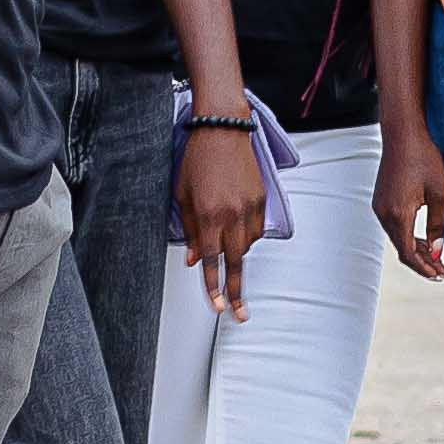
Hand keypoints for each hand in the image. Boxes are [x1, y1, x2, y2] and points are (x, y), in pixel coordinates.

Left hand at [174, 123, 264, 316]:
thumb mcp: (182, 195)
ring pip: (247, 246)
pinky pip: (256, 229)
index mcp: (209, 215)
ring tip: (226, 243)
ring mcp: (250, 207)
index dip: (213, 287)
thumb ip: (190, 230)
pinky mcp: (261, 199)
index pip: (212, 261)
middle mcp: (232, 214)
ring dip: (237, 254)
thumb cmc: (197, 158)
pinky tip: (236, 227)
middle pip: (236, 262)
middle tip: (240, 313)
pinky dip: (247, 235)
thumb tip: (196, 259)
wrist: (223, 130)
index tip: (217, 307)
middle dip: (236, 290)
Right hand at [375, 122, 443, 280]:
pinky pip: (394, 227)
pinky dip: (408, 237)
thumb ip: (438, 225)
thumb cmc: (424, 159)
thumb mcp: (440, 193)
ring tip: (435, 259)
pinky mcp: (381, 201)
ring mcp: (379, 207)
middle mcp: (383, 213)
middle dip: (422, 263)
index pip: (408, 253)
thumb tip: (436, 252)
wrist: (403, 134)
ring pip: (397, 239)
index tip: (440, 275)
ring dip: (415, 251)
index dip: (424, 268)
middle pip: (402, 249)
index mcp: (398, 213)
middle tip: (441, 272)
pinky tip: (423, 240)